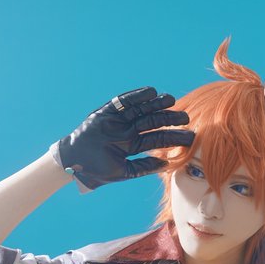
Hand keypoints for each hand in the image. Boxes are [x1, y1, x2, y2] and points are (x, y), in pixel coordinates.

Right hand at [56, 87, 193, 189]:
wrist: (75, 163)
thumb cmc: (98, 170)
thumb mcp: (124, 171)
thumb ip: (144, 167)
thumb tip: (166, 164)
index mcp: (134, 145)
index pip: (158, 138)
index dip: (173, 137)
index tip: (190, 136)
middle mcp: (129, 130)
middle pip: (153, 121)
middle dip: (169, 119)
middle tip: (185, 117)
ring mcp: (119, 120)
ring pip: (142, 109)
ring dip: (157, 104)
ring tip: (171, 99)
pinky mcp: (108, 112)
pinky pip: (124, 101)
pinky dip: (137, 96)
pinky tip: (151, 92)